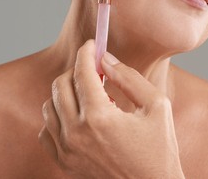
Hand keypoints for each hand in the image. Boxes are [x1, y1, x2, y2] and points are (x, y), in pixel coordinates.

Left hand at [38, 40, 184, 178]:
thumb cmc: (160, 149)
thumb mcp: (156, 106)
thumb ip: (129, 78)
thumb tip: (107, 59)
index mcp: (100, 117)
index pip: (82, 73)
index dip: (86, 53)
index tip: (91, 44)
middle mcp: (76, 134)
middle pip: (60, 86)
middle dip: (76, 70)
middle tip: (94, 69)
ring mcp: (67, 151)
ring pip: (49, 106)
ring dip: (66, 92)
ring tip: (90, 94)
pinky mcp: (65, 163)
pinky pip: (47, 130)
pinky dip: (57, 116)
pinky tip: (78, 116)